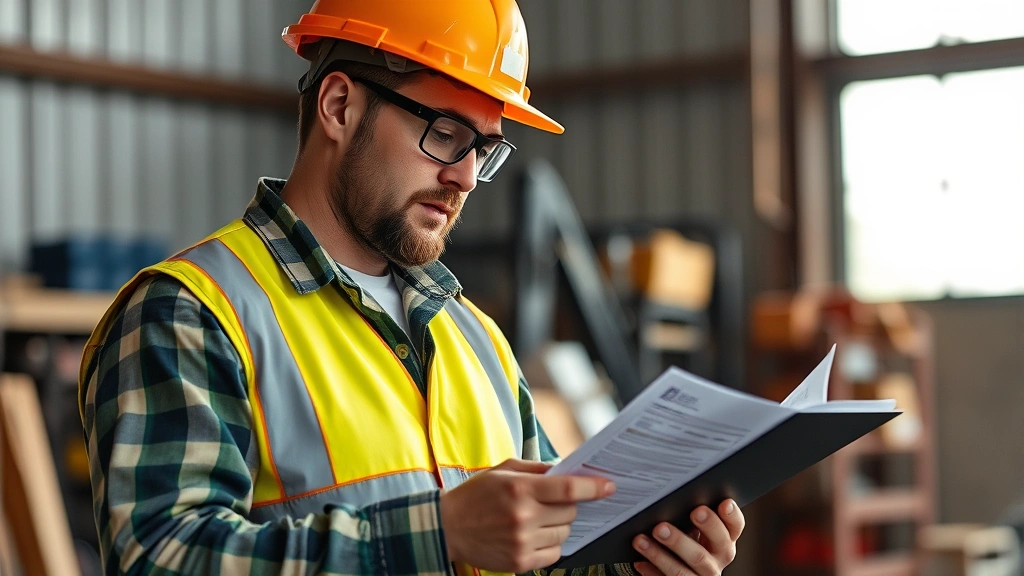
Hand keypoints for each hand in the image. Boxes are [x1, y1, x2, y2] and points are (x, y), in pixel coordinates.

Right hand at [439, 458, 614, 572]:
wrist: (448, 527)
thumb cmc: (477, 494)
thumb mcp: (503, 470)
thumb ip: (537, 469)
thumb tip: (568, 470)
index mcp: (520, 489)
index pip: (568, 489)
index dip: (593, 487)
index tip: (608, 486)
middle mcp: (523, 516)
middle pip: (570, 512)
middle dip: (569, 505)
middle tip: (553, 502)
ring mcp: (522, 542)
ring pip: (564, 534)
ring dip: (559, 525)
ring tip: (539, 518)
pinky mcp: (520, 563)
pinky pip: (554, 554)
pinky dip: (552, 544)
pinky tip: (535, 535)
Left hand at [632, 500, 744, 575]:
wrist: (684, 573)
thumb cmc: (688, 543)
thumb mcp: (695, 531)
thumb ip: (693, 519)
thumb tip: (671, 500)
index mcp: (724, 541)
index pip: (734, 527)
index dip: (731, 516)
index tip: (723, 503)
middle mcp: (717, 561)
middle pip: (708, 550)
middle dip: (687, 537)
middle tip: (664, 523)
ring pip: (683, 570)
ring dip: (660, 555)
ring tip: (640, 540)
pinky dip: (652, 572)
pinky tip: (639, 562)